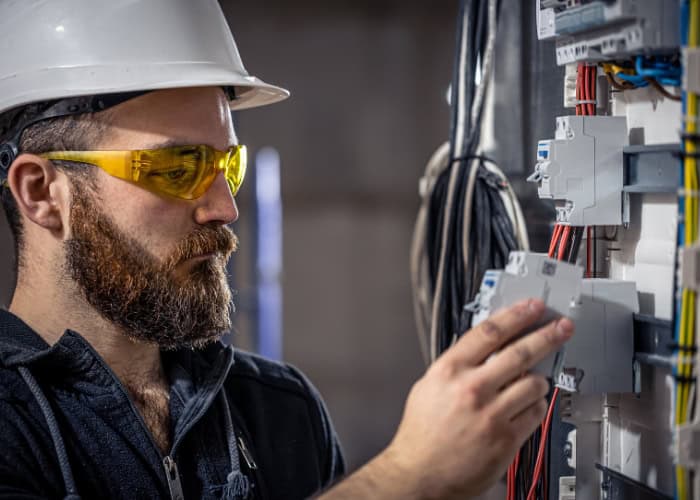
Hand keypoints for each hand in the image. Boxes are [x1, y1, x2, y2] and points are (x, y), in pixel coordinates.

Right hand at [380, 298, 572, 498]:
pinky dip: (535, 406)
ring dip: (538, 380)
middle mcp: (471, 389)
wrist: (420, 474)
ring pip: (533, 383)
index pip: (489, 332)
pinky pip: (535, 412)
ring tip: (530, 382)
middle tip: (561, 327)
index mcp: (449, 370)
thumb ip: (458, 365)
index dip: (515, 315)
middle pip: (520, 352)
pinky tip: (525, 407)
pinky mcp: (506, 438)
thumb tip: (486, 347)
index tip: (531, 307)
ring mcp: (491, 414)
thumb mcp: (429, 386)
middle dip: (547, 335)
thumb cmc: (422, 433)